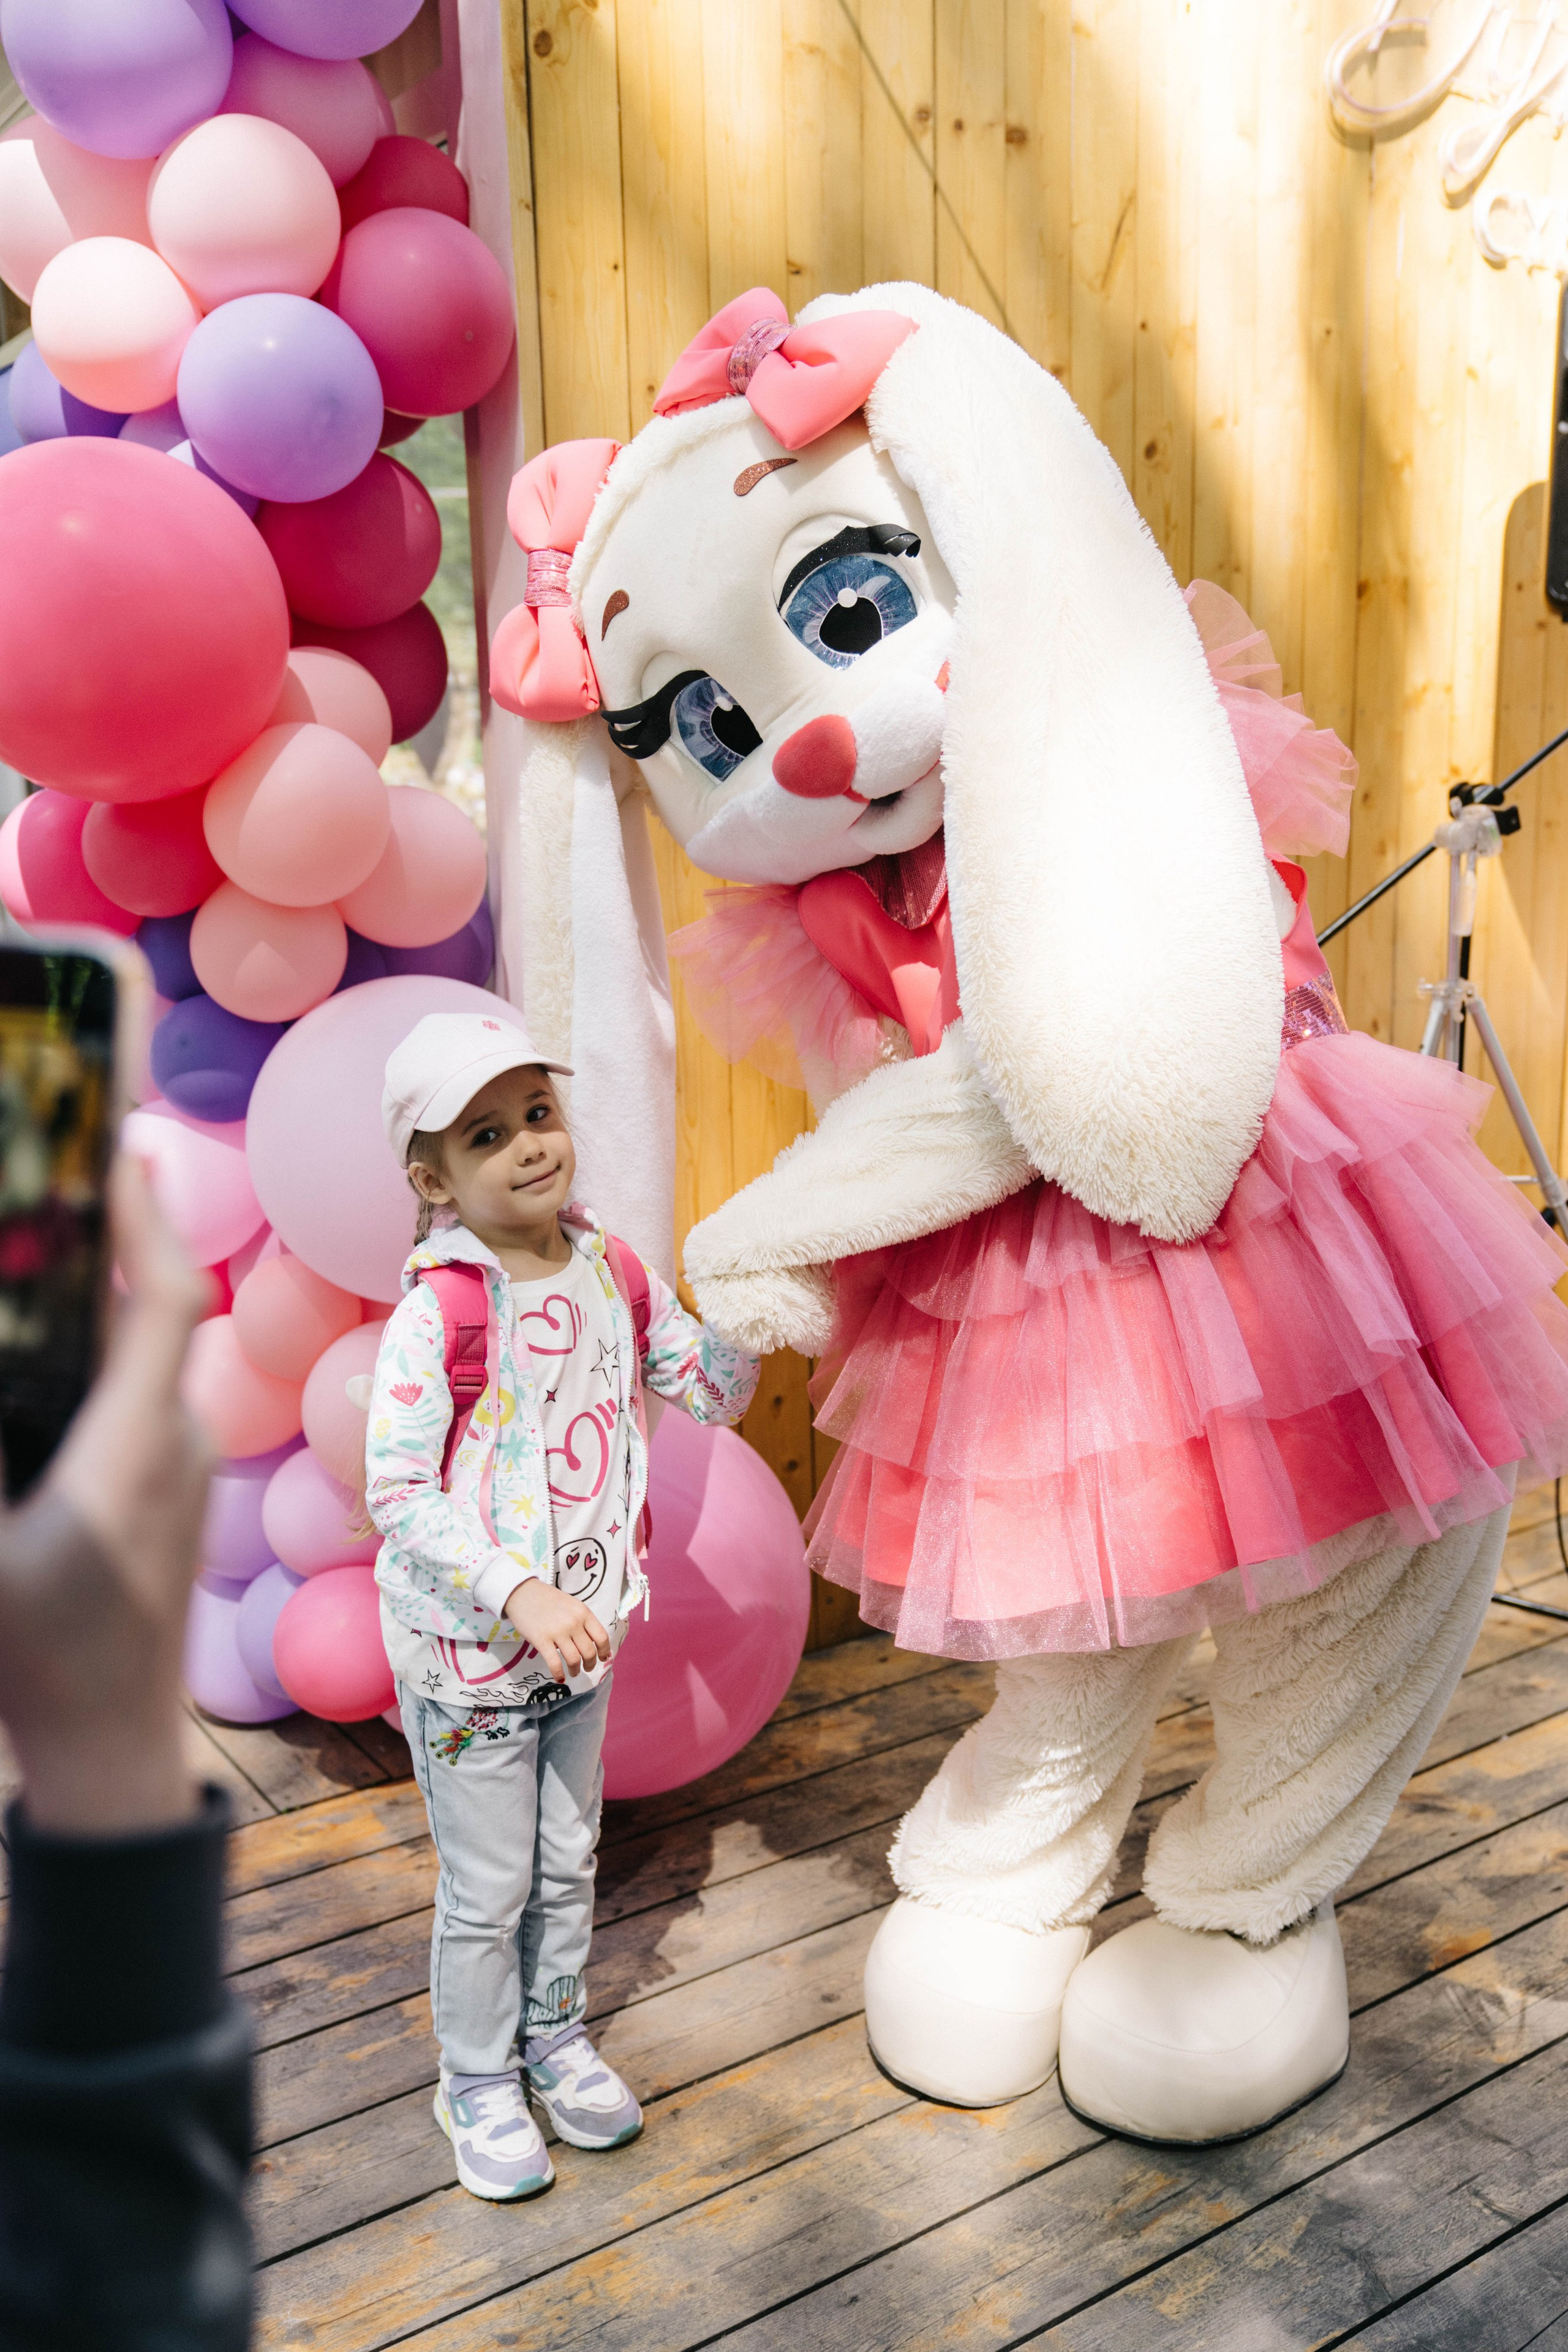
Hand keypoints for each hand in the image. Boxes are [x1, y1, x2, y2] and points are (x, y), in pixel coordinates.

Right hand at [0, 1156, 212, 1835]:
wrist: (110, 1748)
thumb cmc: (40, 1659)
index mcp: (136, 1444)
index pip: (162, 1302)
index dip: (145, 1218)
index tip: (124, 1146)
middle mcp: (176, 1441)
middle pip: (159, 1307)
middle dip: (121, 1228)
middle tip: (78, 1156)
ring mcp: (180, 1465)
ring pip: (152, 1345)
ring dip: (115, 1281)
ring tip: (65, 1219)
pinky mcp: (167, 1487)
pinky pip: (145, 1383)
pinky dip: (111, 1334)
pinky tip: (63, 1326)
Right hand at [504, 1577, 610, 1683]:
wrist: (522, 1593)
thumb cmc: (547, 1599)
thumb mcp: (571, 1605)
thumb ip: (582, 1621)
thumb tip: (593, 1642)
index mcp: (583, 1613)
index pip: (601, 1637)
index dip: (604, 1651)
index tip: (603, 1658)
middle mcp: (573, 1623)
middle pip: (589, 1652)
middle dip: (590, 1664)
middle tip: (587, 1668)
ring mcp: (558, 1632)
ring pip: (574, 1660)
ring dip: (576, 1670)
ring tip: (573, 1673)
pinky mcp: (541, 1640)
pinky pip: (555, 1663)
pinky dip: (559, 1674)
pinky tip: (560, 1678)